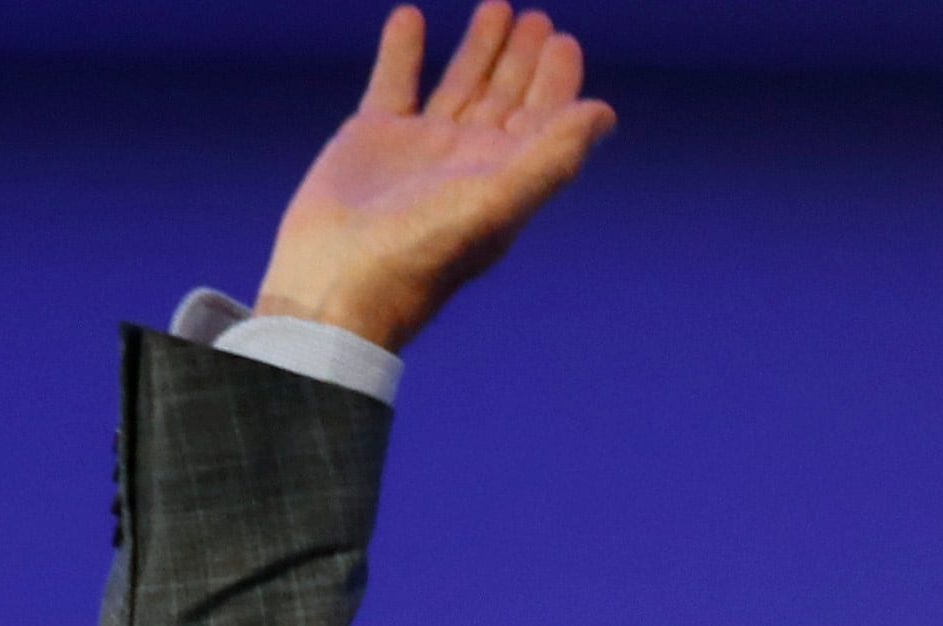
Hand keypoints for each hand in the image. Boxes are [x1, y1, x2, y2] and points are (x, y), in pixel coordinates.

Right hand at [254, 5, 616, 350]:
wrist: (337, 281)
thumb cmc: (421, 252)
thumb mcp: (497, 202)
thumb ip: (553, 156)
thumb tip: (604, 113)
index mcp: (503, 179)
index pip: (541, 122)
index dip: (555, 83)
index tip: (563, 40)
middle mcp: (466, 163)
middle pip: (505, 99)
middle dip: (522, 60)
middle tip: (536, 17)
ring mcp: (419, 150)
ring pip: (458, 88)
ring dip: (477, 50)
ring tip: (495, 8)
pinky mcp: (372, 139)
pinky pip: (393, 82)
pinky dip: (402, 51)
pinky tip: (410, 17)